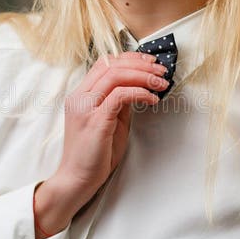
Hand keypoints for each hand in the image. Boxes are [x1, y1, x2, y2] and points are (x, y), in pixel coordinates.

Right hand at [35, 52, 167, 233]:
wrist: (77, 179)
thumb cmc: (95, 154)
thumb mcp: (110, 121)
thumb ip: (119, 102)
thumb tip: (139, 87)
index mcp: (81, 94)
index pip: (104, 63)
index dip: (130, 58)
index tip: (151, 62)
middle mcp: (79, 96)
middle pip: (111, 65)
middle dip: (141, 64)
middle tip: (162, 71)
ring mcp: (85, 107)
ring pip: (115, 76)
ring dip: (143, 76)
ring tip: (161, 83)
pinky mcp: (95, 120)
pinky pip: (120, 96)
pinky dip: (139, 93)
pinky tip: (152, 100)